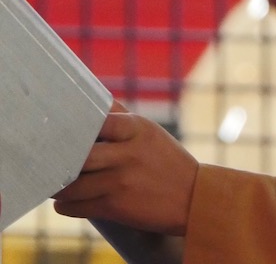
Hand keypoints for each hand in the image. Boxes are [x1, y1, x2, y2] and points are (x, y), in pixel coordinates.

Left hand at [53, 102, 197, 235]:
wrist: (194, 198)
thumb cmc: (167, 162)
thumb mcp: (150, 134)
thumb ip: (122, 118)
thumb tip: (93, 100)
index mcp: (137, 129)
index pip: (97, 119)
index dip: (75, 126)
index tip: (60, 130)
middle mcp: (128, 154)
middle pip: (79, 154)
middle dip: (59, 160)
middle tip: (50, 160)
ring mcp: (121, 181)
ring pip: (71, 185)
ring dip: (59, 186)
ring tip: (57, 183)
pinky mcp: (116, 207)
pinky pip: (75, 207)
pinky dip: (65, 205)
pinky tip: (67, 201)